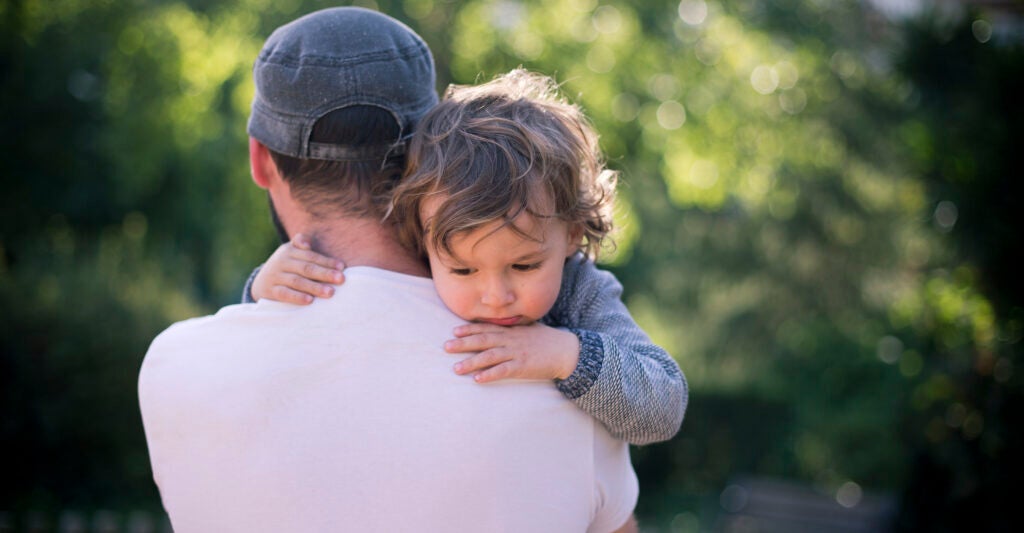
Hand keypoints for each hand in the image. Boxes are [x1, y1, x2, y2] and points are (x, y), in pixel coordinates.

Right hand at [251, 233, 344, 304]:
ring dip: (314, 287)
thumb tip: (307, 243)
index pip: (311, 256)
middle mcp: (281, 262)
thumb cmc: (286, 267)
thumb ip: (301, 245)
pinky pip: (285, 294)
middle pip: (306, 268)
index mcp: (289, 251)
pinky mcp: (270, 291)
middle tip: (341, 279)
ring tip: (330, 292)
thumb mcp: (291, 253)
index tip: (342, 267)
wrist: (261, 282)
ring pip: (297, 281)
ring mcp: (275, 277)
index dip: (327, 261)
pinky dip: (297, 297)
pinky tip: (310, 301)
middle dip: (325, 274)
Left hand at [444, 322, 580, 382]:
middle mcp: (511, 340)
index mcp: (511, 331)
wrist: (566, 351)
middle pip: (483, 341)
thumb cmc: (546, 340)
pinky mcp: (523, 367)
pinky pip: (503, 371)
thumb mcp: (528, 329)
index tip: (454, 331)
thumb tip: (498, 328)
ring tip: (456, 368)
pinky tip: (478, 379)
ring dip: (471, 362)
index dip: (469, 329)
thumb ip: (513, 329)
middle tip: (445, 347)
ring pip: (489, 357)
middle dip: (463, 344)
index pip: (486, 328)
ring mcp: (516, 353)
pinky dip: (490, 374)